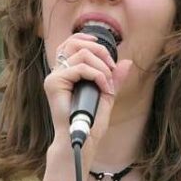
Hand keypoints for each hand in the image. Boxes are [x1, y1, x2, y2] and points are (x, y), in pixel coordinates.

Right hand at [42, 32, 130, 155]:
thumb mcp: (107, 96)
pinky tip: (105, 89)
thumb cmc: (90, 123)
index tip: (105, 51)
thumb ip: (114, 79)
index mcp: (65, 73)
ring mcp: (54, 77)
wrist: (80, 141)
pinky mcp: (54, 83)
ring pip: (81, 53)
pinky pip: (81, 68)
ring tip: (108, 84)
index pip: (70, 43)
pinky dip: (98, 76)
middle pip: (74, 42)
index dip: (86, 38)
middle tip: (112, 68)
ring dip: (101, 66)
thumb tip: (127, 62)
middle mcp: (57, 72)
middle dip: (99, 50)